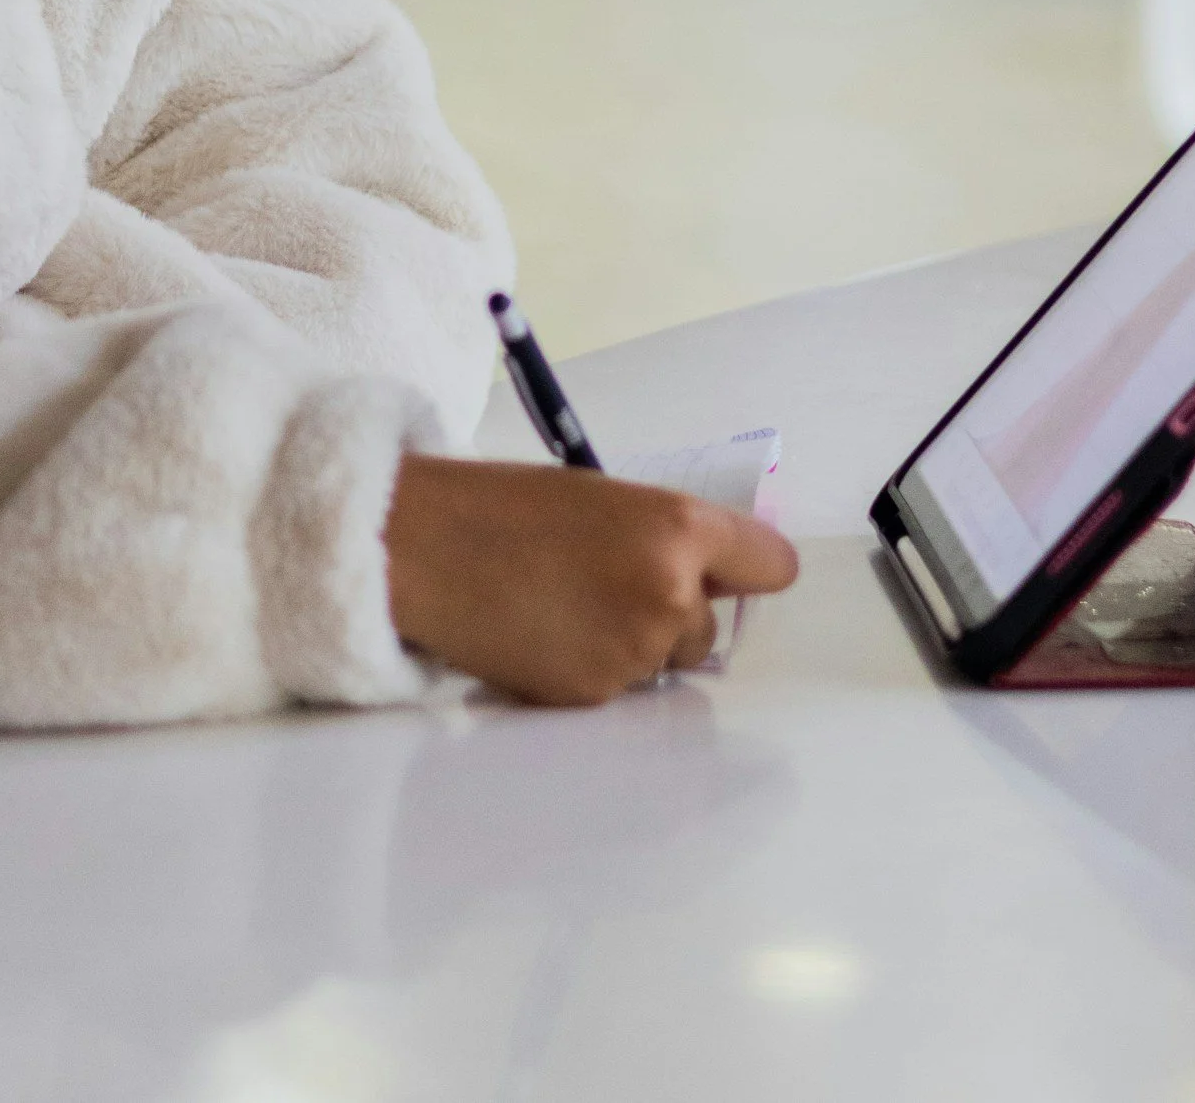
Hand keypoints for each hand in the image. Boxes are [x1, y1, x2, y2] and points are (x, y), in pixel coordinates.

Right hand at [382, 452, 798, 704]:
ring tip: (565, 608)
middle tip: (605, 583)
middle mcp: (672, 595)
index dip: (747, 569)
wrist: (423, 548)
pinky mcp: (595, 694)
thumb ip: (661, 536)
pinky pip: (617, 686)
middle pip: (710, 625)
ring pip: (663, 660)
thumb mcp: (600, 498)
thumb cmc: (504, 505)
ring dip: (633, 643)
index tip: (724, 573)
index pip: (771, 566)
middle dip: (672, 612)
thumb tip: (700, 576)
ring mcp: (636, 652)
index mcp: (679, 529)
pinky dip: (590, 666)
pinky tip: (543, 635)